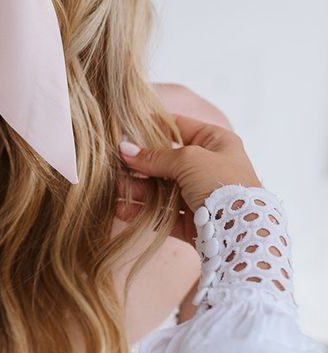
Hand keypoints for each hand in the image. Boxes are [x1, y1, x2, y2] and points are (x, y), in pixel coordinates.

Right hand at [117, 115, 260, 242]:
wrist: (239, 228)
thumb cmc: (221, 182)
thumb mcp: (188, 159)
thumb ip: (154, 156)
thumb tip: (124, 149)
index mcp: (216, 143)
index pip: (181, 127)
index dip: (155, 125)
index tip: (128, 125)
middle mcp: (208, 167)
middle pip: (166, 161)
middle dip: (140, 162)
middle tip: (114, 160)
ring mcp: (199, 195)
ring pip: (161, 189)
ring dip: (137, 188)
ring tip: (113, 187)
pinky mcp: (191, 220)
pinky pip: (161, 213)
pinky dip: (142, 211)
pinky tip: (120, 208)